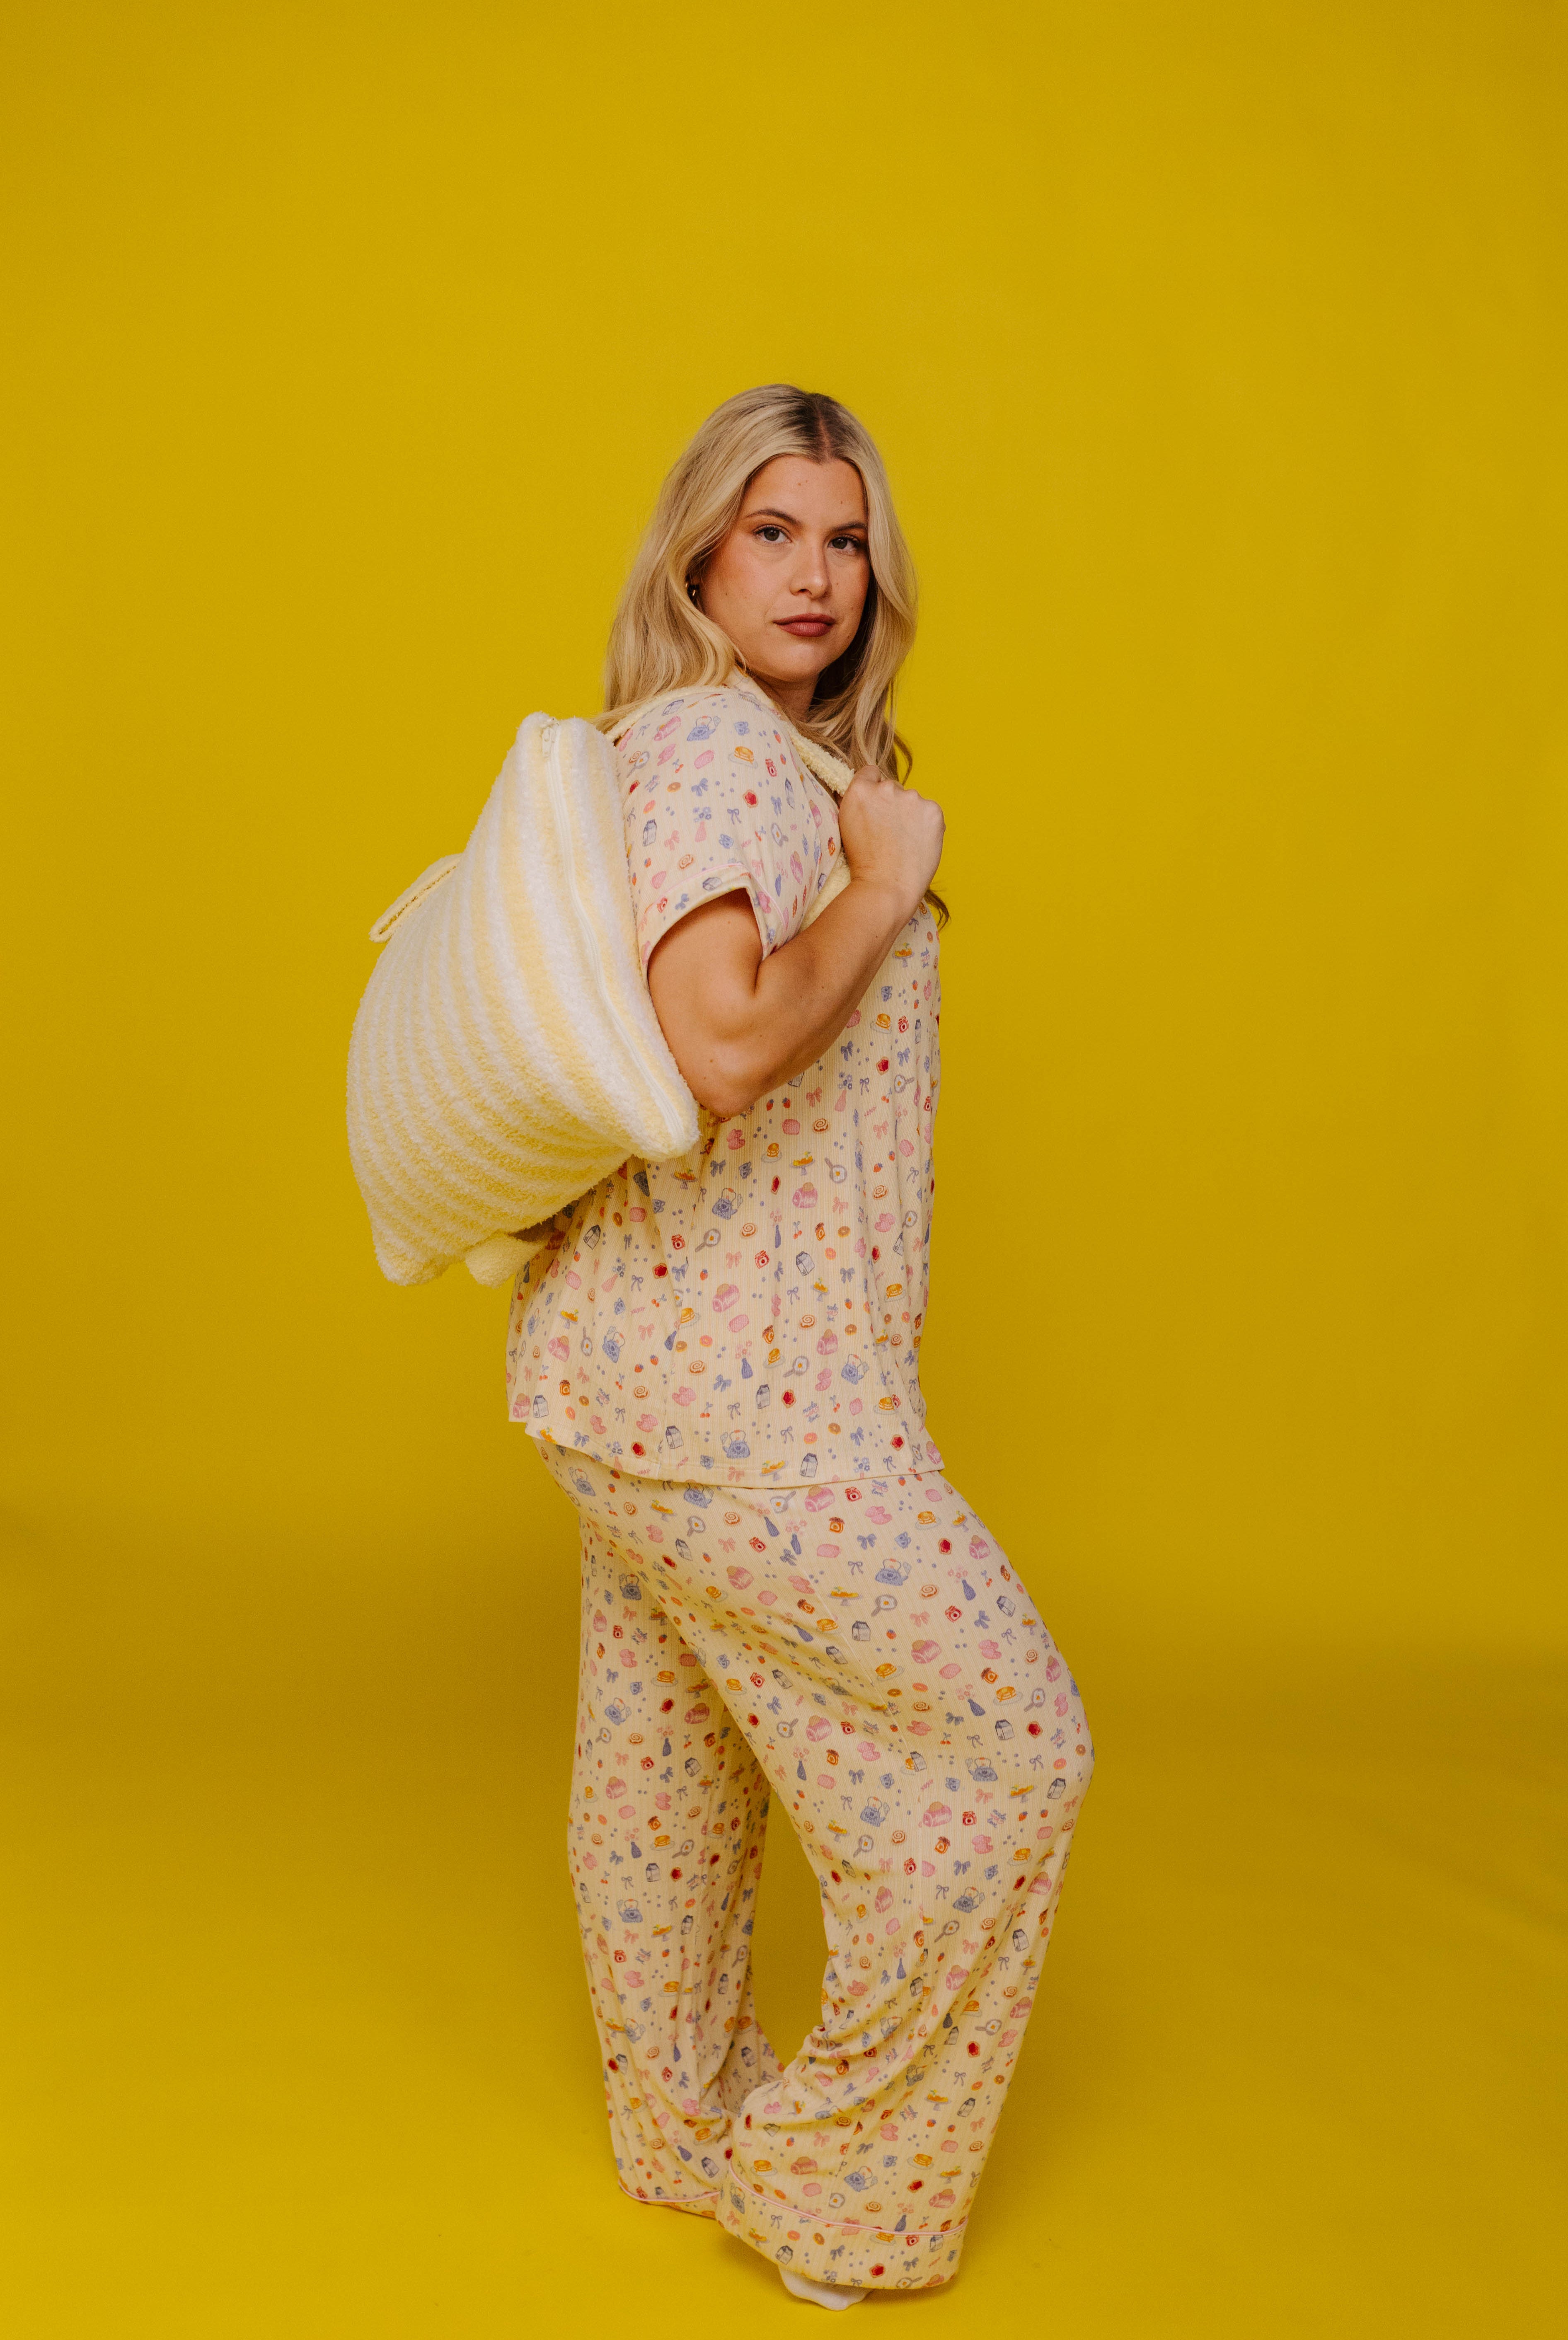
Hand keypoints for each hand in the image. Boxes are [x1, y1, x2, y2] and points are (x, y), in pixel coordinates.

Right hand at [836, 766, 944, 922]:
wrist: (885, 887)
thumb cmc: (863, 865)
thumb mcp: (848, 826)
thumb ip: (861, 805)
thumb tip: (872, 797)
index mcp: (860, 791)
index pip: (870, 773)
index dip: (873, 790)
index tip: (876, 807)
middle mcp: (886, 789)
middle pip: (893, 789)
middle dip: (892, 806)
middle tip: (890, 835)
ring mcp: (912, 798)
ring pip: (912, 801)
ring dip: (910, 815)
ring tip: (905, 844)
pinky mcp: (933, 810)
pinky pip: (930, 813)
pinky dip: (927, 826)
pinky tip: (919, 845)